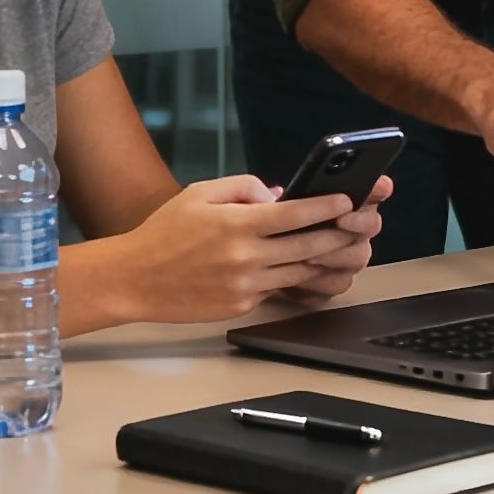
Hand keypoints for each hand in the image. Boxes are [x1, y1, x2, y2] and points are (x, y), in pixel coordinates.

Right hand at [111, 175, 358, 322]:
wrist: (135, 279)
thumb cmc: (165, 231)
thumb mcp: (200, 193)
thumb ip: (242, 187)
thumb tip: (276, 195)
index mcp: (236, 224)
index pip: (293, 214)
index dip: (324, 206)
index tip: (345, 199)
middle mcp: (245, 257)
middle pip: (306, 246)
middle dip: (337, 235)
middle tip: (358, 225)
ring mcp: (245, 286)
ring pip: (298, 272)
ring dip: (323, 259)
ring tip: (343, 246)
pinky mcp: (240, 306)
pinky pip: (275, 289)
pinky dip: (293, 277)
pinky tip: (306, 267)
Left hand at [277, 175, 392, 304]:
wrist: (264, 264)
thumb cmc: (273, 226)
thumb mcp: (268, 203)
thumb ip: (269, 193)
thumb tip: (274, 192)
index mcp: (344, 201)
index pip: (371, 190)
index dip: (378, 187)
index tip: (380, 185)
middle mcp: (353, 229)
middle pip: (372, 224)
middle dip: (359, 222)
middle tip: (342, 219)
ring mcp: (349, 257)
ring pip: (358, 257)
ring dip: (337, 255)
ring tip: (313, 254)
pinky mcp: (336, 282)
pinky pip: (339, 283)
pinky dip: (322, 280)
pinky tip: (305, 275)